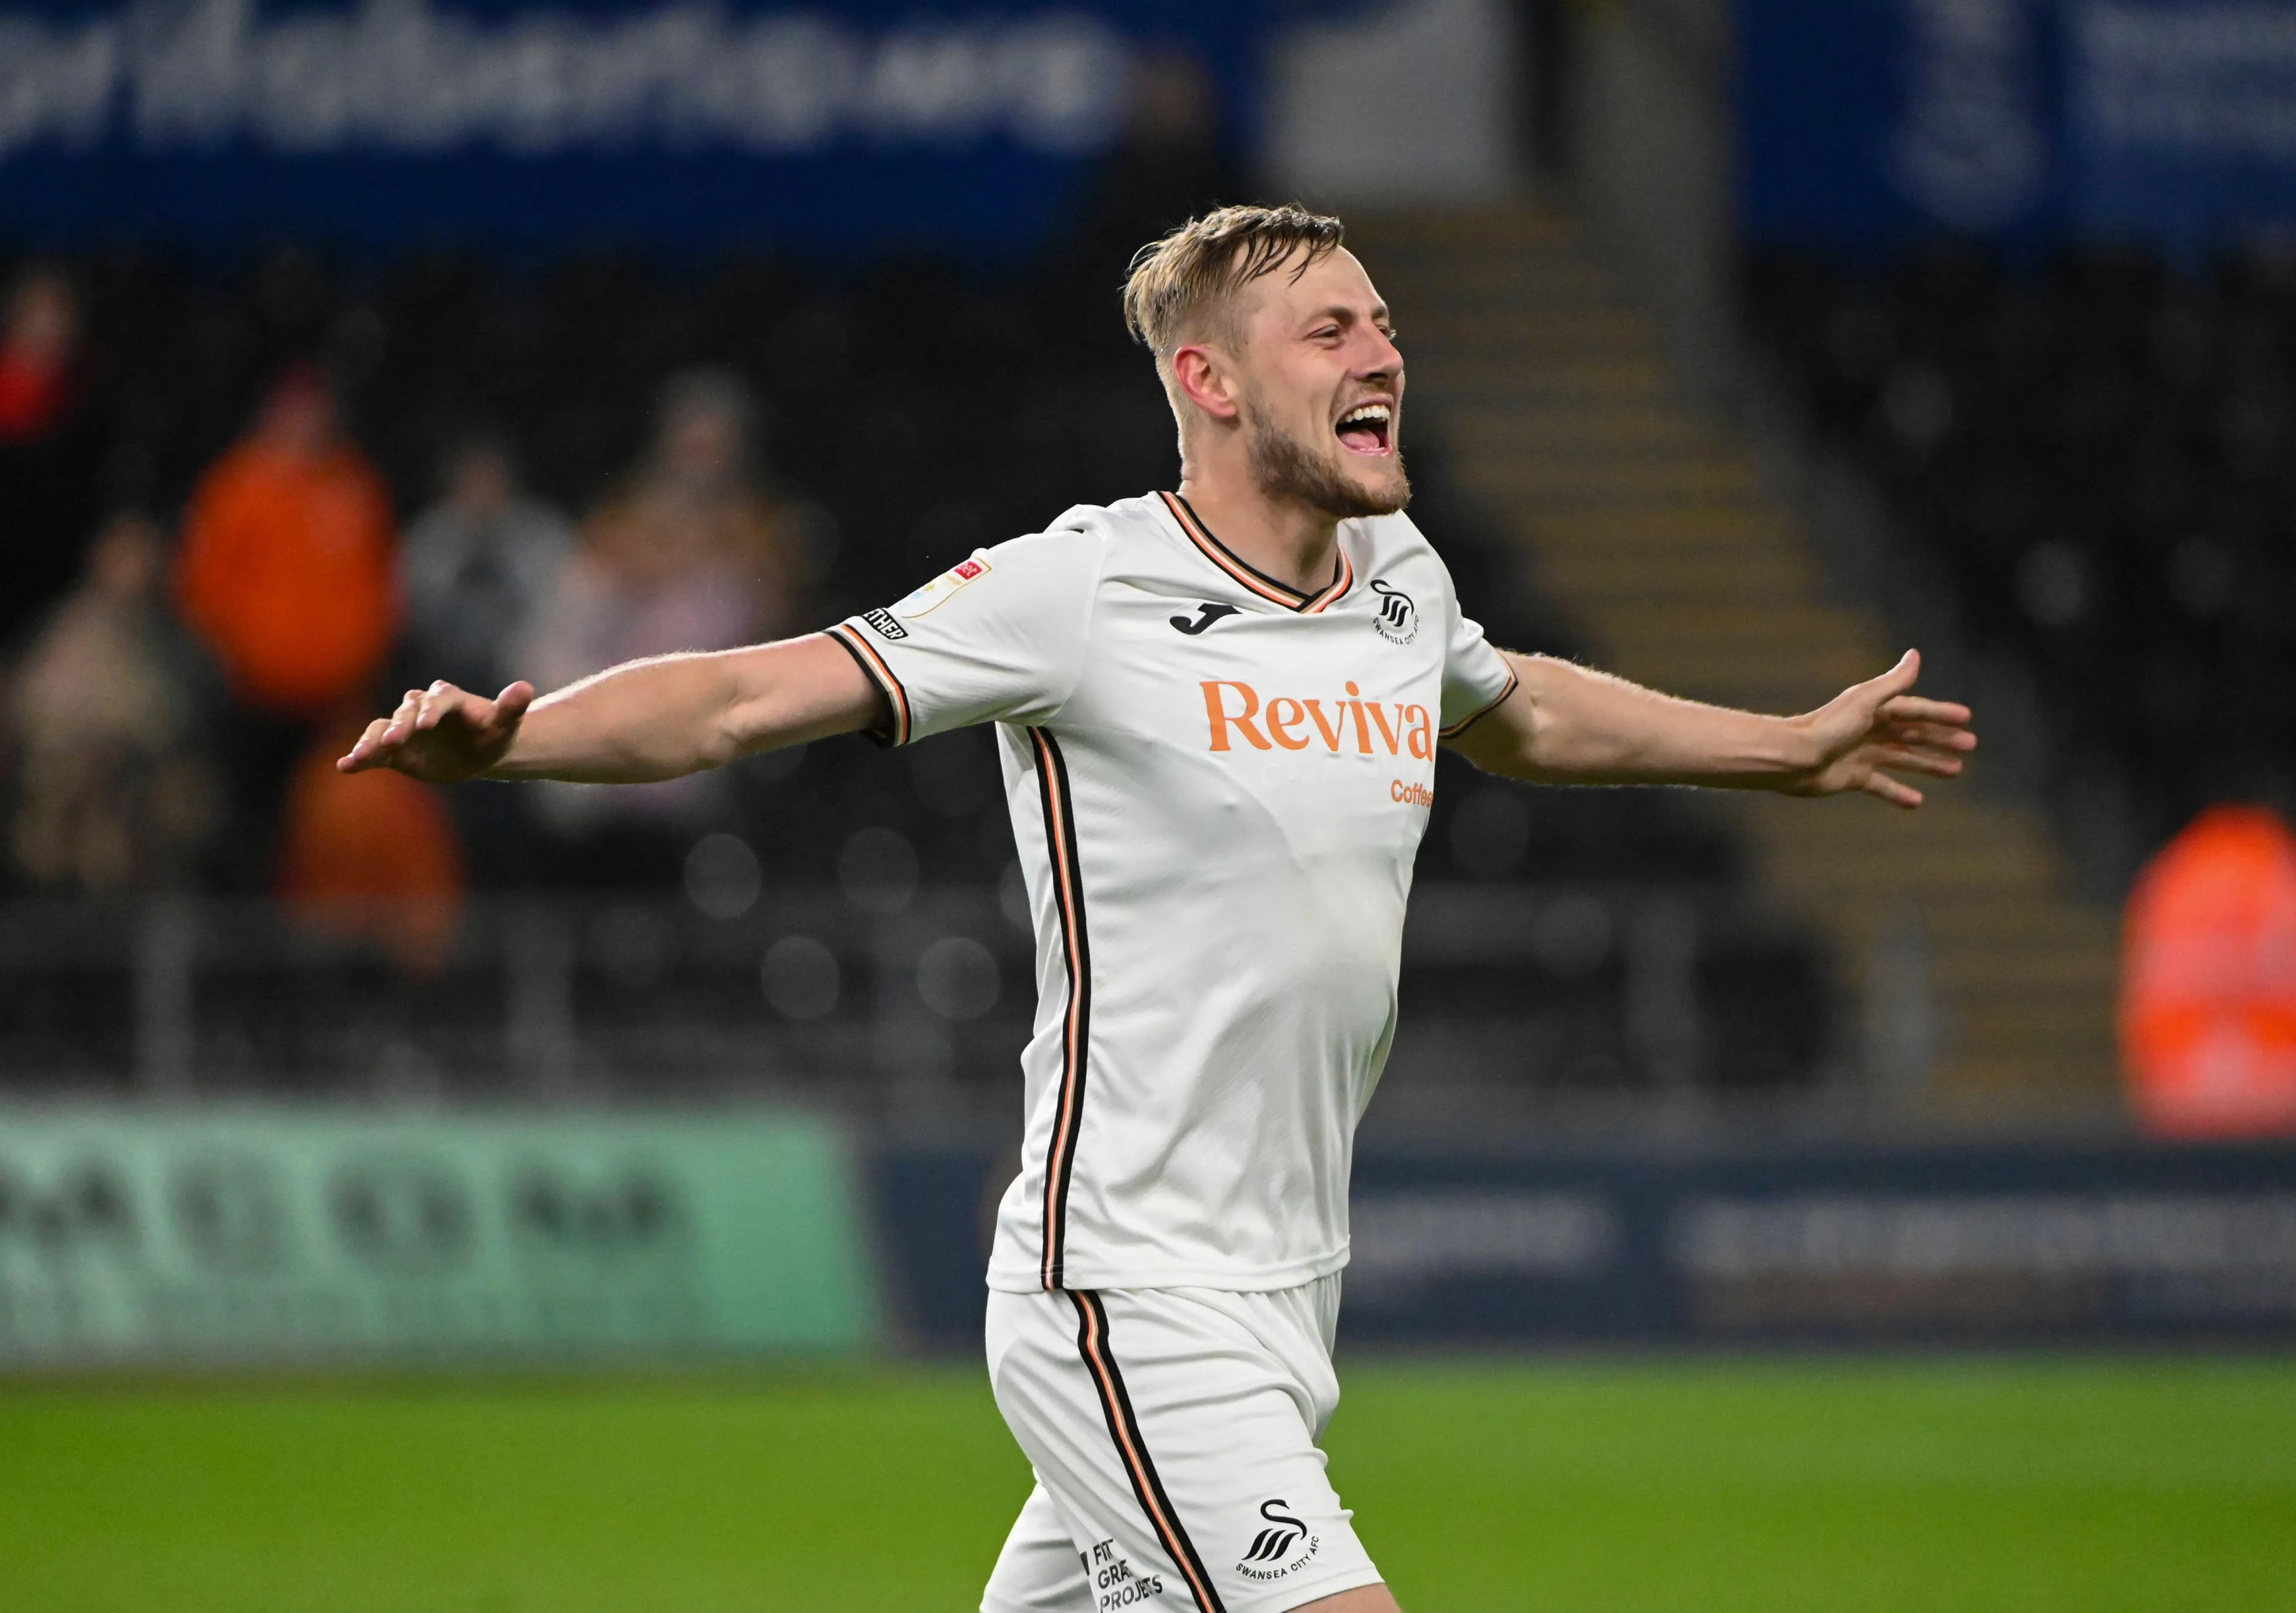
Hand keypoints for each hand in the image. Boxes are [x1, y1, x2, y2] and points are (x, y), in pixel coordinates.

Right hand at [337, 680, 534, 783]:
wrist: (478, 751)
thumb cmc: (493, 734)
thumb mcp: (504, 724)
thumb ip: (511, 708)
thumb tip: (525, 688)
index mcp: (448, 699)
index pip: (437, 700)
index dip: (430, 711)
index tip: (425, 726)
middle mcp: (420, 709)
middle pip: (405, 713)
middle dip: (399, 726)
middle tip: (394, 742)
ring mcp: (404, 728)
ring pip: (383, 729)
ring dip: (372, 741)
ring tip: (360, 756)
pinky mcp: (394, 750)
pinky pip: (374, 751)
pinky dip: (360, 757)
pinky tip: (345, 767)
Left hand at [1786, 651, 1974, 808]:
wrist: (1792, 758)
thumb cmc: (1827, 727)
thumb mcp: (1864, 702)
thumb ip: (1892, 683)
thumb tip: (1915, 654)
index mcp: (1875, 710)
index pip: (1915, 710)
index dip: (1940, 713)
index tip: (1967, 719)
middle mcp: (1869, 730)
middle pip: (1913, 734)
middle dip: (1940, 740)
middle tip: (1969, 746)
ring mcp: (1861, 754)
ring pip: (1902, 759)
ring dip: (1927, 765)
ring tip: (1954, 771)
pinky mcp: (1851, 777)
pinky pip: (1880, 785)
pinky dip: (1897, 793)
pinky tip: (1917, 802)